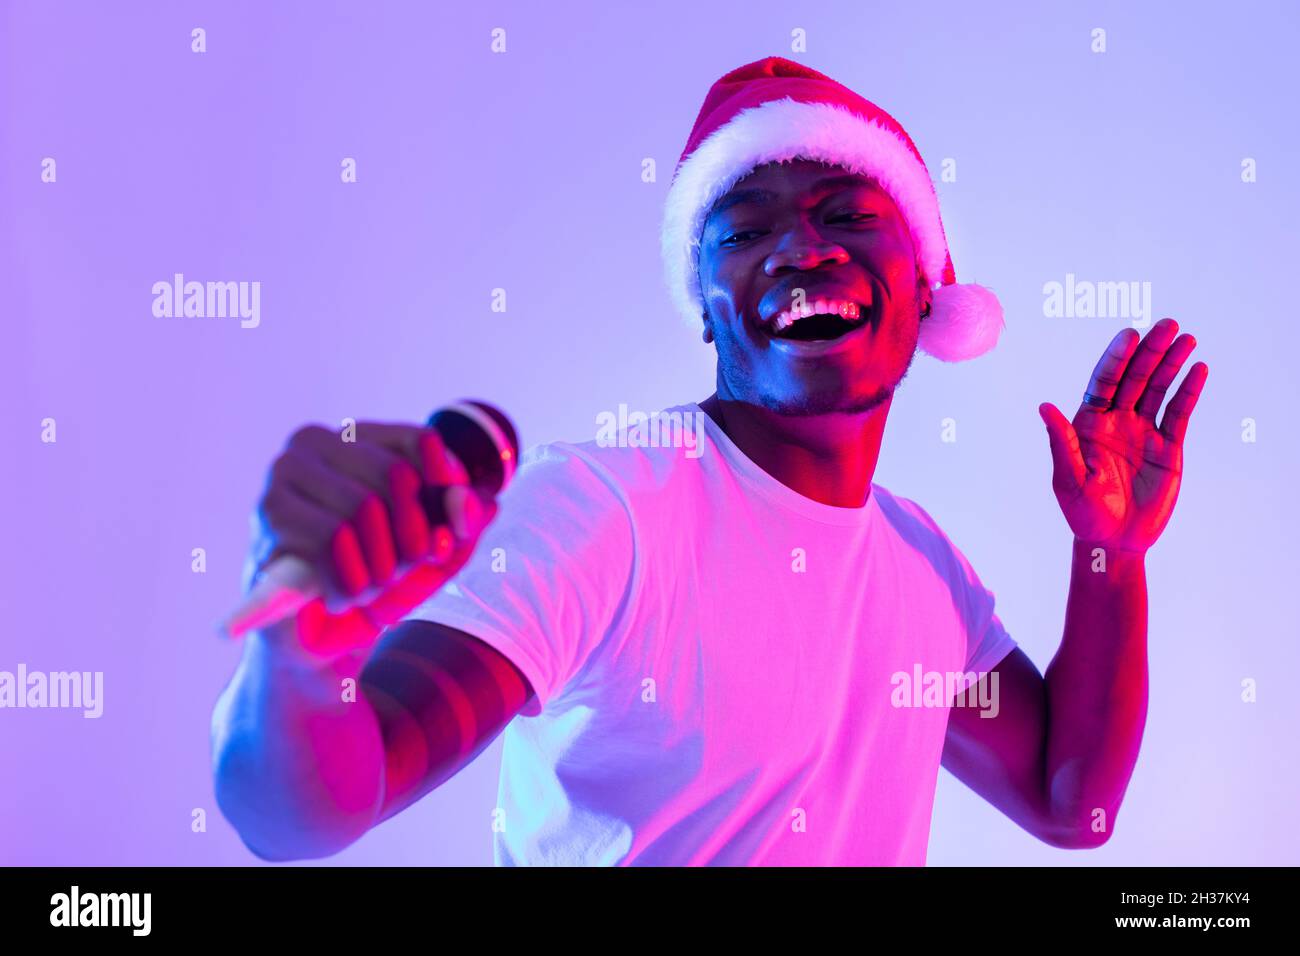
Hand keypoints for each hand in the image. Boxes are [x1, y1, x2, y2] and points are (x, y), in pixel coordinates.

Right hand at [246, 421, 498, 661]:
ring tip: (365, 588)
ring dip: (378, 566)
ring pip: (361, 508)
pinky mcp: (266, 523)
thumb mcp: (441, 548)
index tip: (444, 537)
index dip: (446, 491)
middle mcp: (311, 446)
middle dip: (410, 537)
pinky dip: (350, 582)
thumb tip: (469, 502)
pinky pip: (330, 541)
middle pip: (395, 475)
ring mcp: (280, 482)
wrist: (326, 644)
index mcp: (356, 438)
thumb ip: (465, 520)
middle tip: (397, 573)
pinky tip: (339, 598)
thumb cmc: (382, 577)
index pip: (421, 441)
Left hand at [1038, 317, 1207, 555]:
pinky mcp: (1167, 447)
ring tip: (1187, 339)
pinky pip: (1179, 413)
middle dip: (1150, 351)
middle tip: (1168, 325)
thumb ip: (1061, 442)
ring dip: (1171, 364)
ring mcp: (1142, 431)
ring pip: (1158, 389)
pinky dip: (1188, 391)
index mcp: (1087, 423)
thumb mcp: (1068, 480)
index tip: (1130, 335)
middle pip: (1134, 378)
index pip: (1103, 383)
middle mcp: (1115, 421)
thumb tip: (1044, 406)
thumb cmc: (1084, 513)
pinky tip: (1199, 370)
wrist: (1114, 542)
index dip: (1116, 358)